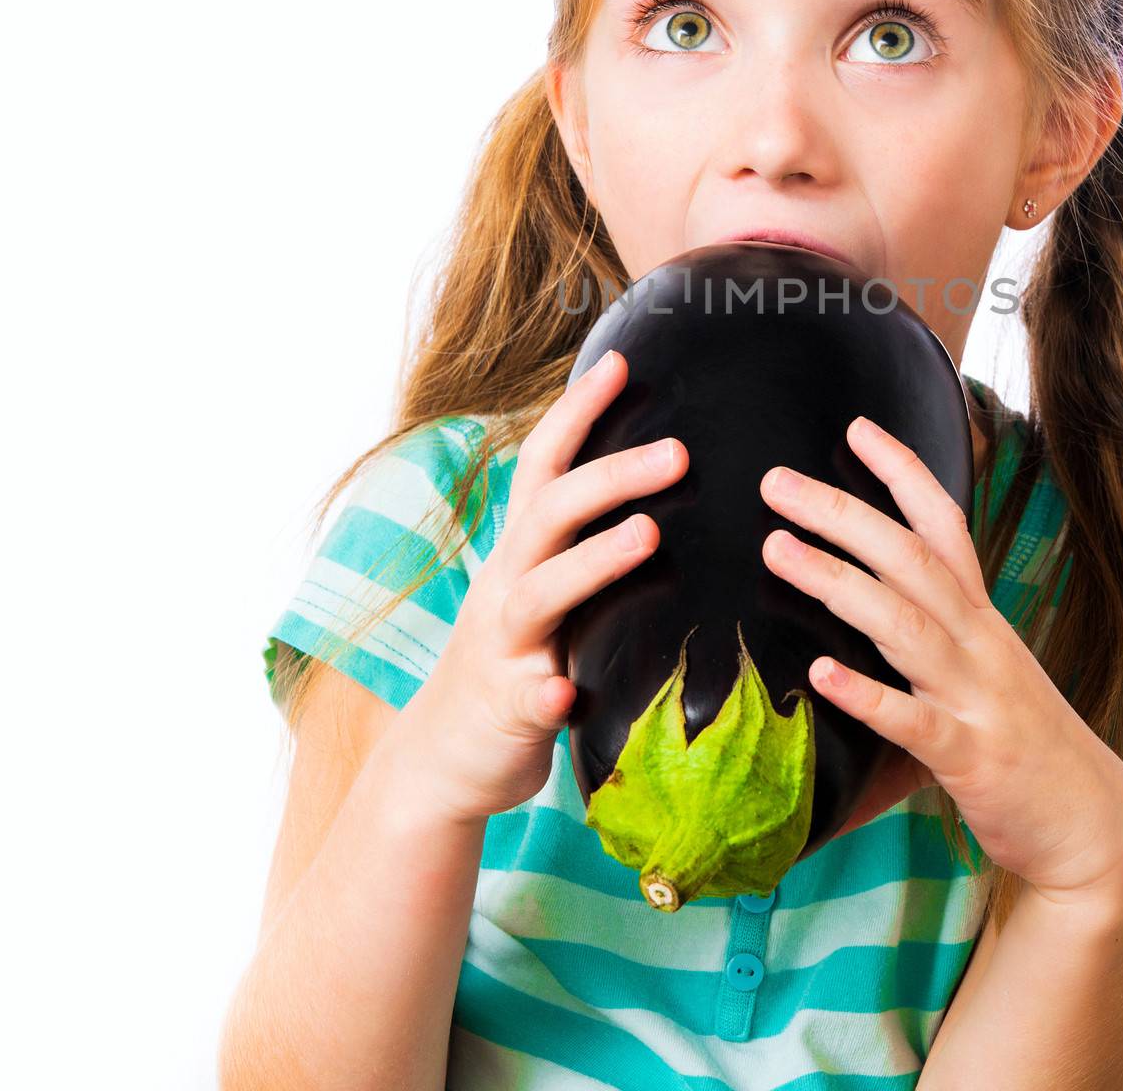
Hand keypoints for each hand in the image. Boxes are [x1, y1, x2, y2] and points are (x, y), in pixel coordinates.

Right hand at [388, 349, 689, 825]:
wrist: (443, 762)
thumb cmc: (516, 664)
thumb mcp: (546, 593)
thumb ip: (587, 548)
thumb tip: (666, 494)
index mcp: (522, 553)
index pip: (546, 465)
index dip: (577, 412)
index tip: (620, 360)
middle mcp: (507, 587)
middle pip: (550, 514)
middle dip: (611, 475)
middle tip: (679, 450)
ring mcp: (503, 649)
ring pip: (539, 595)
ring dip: (592, 562)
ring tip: (648, 536)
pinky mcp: (504, 712)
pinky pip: (525, 701)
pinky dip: (544, 693)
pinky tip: (564, 693)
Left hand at [758, 415, 1122, 904]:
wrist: (1093, 828)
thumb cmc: (1026, 745)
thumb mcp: (984, 673)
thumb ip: (930, 640)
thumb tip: (862, 610)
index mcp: (981, 619)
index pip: (943, 525)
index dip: (903, 472)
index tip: (855, 427)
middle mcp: (981, 643)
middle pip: (910, 559)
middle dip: (842, 513)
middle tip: (775, 482)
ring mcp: (977, 698)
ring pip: (904, 624)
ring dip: (838, 582)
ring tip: (777, 551)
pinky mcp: (971, 760)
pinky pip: (913, 722)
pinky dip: (867, 694)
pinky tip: (820, 674)